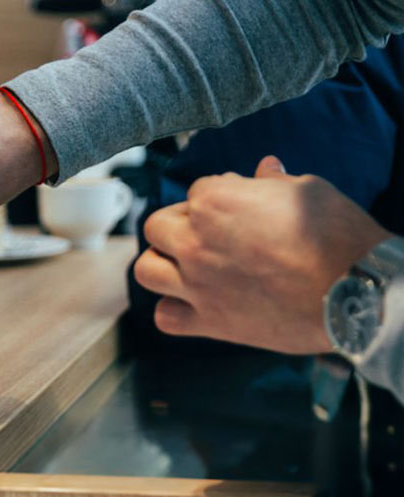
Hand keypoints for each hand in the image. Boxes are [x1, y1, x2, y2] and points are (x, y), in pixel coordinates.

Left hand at [134, 156, 391, 354]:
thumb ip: (273, 182)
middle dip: (178, 226)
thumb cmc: (338, 235)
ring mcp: (196, 283)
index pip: (197, 191)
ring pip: (146, 270)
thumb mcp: (307, 191)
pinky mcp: (208, 321)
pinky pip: (165, 318)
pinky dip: (172, 311)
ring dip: (161, 265)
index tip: (240, 211)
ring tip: (186, 267)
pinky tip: (192, 304)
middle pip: (157, 226)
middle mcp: (195, 241)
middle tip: (207, 235)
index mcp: (214, 200)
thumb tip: (263, 169)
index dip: (219, 199)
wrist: (357, 290)